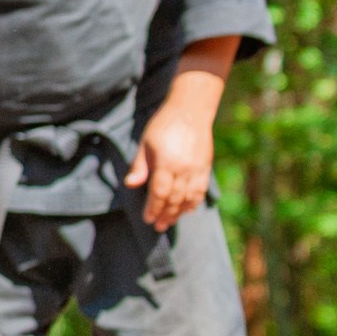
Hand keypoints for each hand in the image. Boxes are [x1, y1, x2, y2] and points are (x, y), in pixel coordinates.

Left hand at [125, 36, 236, 229]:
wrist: (191, 110)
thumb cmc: (163, 124)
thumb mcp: (145, 143)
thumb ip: (140, 166)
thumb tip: (131, 185)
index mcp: (167, 163)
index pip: (160, 193)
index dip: (153, 208)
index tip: (147, 218)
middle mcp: (184, 169)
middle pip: (174, 199)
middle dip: (165, 214)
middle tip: (157, 226)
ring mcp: (197, 169)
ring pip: (189, 198)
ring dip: (179, 212)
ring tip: (170, 222)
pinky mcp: (205, 167)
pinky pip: (201, 190)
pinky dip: (194, 202)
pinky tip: (187, 210)